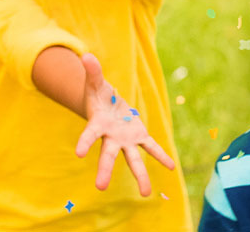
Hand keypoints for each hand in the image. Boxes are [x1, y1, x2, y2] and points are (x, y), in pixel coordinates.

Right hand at [73, 52, 174, 194]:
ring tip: (145, 194)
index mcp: (98, 124)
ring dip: (140, 175)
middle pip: (107, 154)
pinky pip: (150, 147)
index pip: (89, 134)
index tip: (78, 153)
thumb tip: (86, 55)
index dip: (84, 142)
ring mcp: (125, 139)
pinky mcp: (138, 136)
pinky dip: (160, 155)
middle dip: (104, 170)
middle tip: (100, 187)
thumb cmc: (98, 94)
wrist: (107, 103)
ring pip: (132, 159)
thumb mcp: (95, 82)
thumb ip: (92, 71)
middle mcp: (111, 136)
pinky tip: (171, 167)